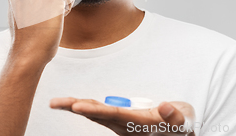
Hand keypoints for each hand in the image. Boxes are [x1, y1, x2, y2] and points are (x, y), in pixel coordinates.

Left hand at [50, 97, 194, 135]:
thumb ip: (174, 117)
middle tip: (54, 103)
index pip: (111, 115)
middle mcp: (124, 125)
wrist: (180, 133)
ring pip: (95, 113)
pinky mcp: (122, 120)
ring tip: (58, 103)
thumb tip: (164, 106)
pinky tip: (73, 104)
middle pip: (96, 114)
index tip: (76, 106)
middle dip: (75, 107)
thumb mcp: (182, 122)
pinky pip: (101, 112)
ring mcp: (121, 123)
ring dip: (76, 106)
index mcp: (135, 124)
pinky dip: (86, 106)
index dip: (93, 110)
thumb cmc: (179, 126)